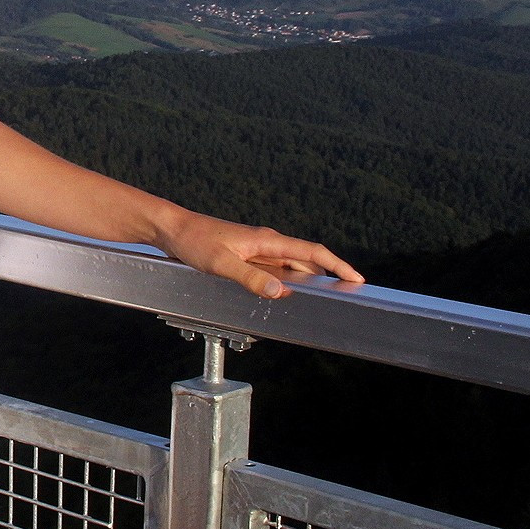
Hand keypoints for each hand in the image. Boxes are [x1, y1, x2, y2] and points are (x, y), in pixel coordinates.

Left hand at [157, 209, 363, 299]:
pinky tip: (281, 295)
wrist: (172, 229)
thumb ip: (250, 278)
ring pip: (289, 267)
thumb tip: (280, 292)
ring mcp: (256, 250)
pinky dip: (283, 282)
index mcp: (266, 240)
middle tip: (346, 294)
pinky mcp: (245, 257)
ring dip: (304, 281)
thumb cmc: (194, 241)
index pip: (311, 251)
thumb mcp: (221, 263)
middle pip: (305, 260)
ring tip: (320, 299)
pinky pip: (272, 271)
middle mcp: (266, 243)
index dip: (337, 264)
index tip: (357, 277)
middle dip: (327, 275)